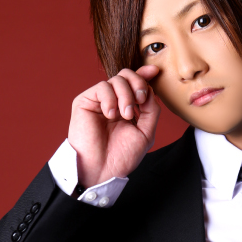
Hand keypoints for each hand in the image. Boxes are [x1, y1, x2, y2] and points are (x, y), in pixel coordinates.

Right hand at [67, 65, 160, 187]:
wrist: (101, 169)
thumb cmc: (121, 156)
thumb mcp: (145, 133)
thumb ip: (151, 110)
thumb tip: (151, 89)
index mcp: (127, 108)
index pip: (135, 85)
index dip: (144, 75)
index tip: (156, 71)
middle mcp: (113, 102)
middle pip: (127, 76)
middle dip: (138, 84)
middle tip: (140, 101)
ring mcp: (99, 101)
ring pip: (116, 80)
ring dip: (125, 96)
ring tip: (124, 116)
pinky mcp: (85, 102)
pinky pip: (102, 87)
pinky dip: (110, 99)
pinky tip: (110, 115)